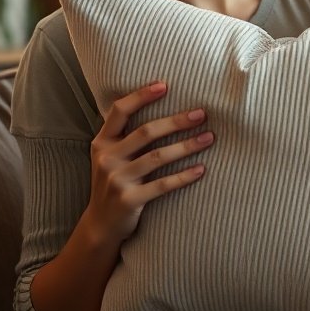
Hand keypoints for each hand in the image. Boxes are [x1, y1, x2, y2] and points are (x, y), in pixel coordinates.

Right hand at [87, 81, 213, 245]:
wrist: (100, 225)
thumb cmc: (113, 182)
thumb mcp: (109, 156)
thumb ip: (124, 135)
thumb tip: (157, 105)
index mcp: (102, 142)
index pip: (119, 111)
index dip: (141, 96)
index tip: (165, 85)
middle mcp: (107, 158)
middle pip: (146, 132)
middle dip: (176, 121)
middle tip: (202, 113)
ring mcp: (117, 180)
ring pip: (158, 157)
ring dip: (186, 146)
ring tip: (209, 138)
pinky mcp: (129, 200)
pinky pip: (162, 185)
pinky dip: (184, 177)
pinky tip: (201, 169)